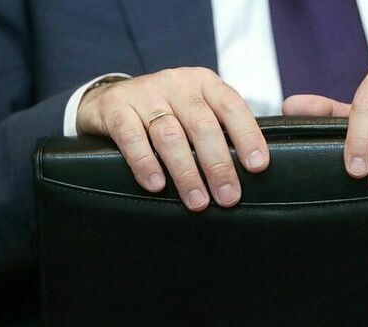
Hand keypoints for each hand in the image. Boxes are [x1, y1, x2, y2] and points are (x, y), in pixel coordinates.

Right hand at [77, 68, 268, 210]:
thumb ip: (219, 131)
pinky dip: (145, 163)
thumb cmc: (166, 113)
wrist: (110, 99)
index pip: (232, 107)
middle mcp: (176, 84)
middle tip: (228, 197)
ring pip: (169, 135)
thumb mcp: (195, 111)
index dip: (247, 136)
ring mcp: (144, 94)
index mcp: (204, 83)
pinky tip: (156, 185)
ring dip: (186, 173)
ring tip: (198, 201)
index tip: (257, 166)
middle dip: (218, 165)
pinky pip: (131, 137)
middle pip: (202, 125)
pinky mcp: (115, 107)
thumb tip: (249, 172)